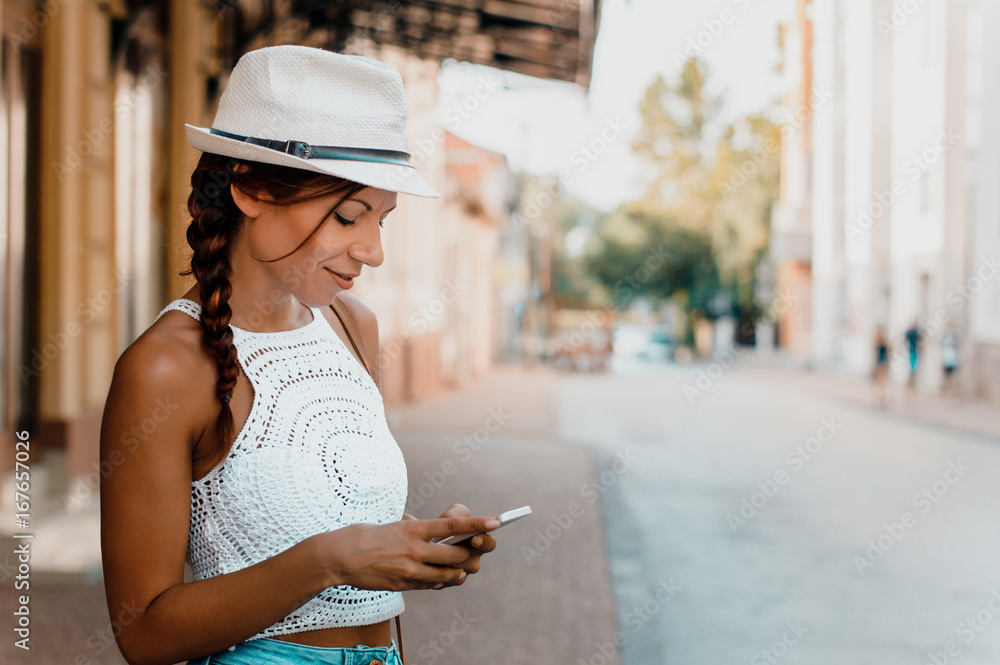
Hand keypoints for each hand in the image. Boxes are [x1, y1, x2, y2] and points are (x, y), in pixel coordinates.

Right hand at [312, 512, 499, 591]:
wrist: (338, 558)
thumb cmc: (364, 535)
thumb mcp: (394, 524)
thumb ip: (416, 528)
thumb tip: (434, 530)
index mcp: (413, 529)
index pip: (452, 526)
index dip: (477, 524)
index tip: (495, 521)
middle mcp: (414, 550)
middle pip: (456, 556)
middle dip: (470, 554)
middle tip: (476, 550)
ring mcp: (409, 571)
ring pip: (447, 576)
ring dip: (458, 573)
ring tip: (461, 568)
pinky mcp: (402, 586)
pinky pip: (430, 586)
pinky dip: (439, 582)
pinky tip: (439, 578)